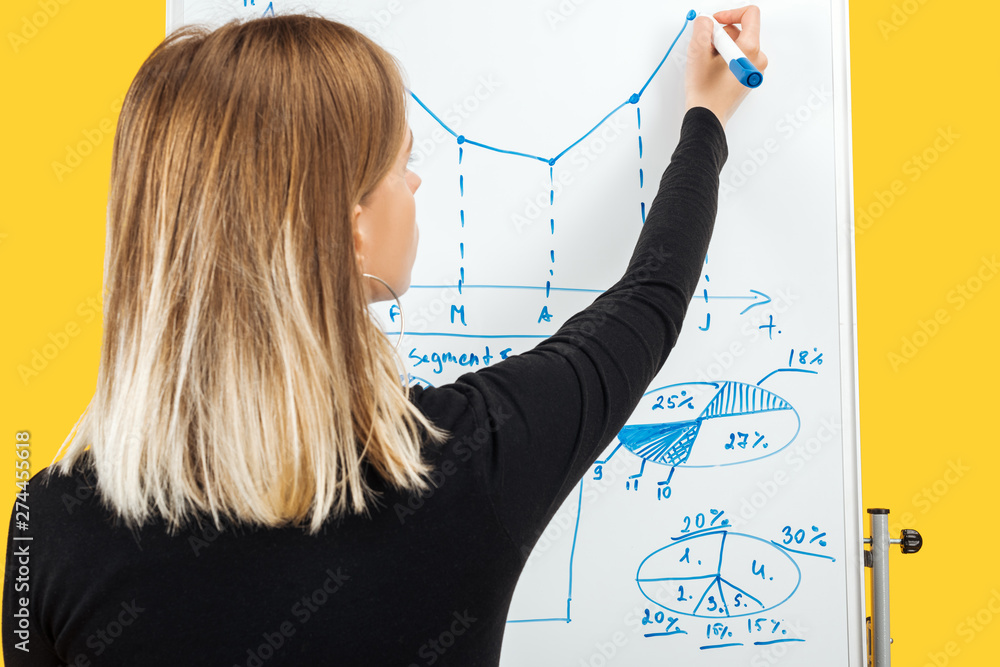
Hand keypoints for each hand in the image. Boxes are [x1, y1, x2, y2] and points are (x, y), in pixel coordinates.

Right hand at [684, 5, 767, 128]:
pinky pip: (737, 59)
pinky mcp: (747, 78)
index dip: (730, 13)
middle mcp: (757, 59)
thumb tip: (706, 20)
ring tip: (707, 64)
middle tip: (705, 49)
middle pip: (741, 31)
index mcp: (750, 50)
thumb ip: (703, 28)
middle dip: (720, 36)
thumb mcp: (698, 53)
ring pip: (738, 46)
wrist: (707, 117)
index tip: (715, 22)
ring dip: (720, 48)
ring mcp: (754, 70)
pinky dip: (724, 59)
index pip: (750, 15)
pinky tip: (712, 71)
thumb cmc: (705, 92)